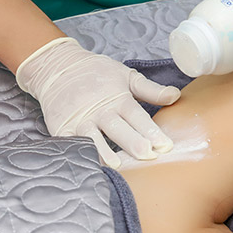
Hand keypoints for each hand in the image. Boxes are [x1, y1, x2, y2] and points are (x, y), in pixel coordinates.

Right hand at [16, 37, 180, 167]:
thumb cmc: (96, 73)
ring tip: (117, 164)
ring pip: (94, 138)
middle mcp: (99, 111)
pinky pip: (71, 143)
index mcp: (118, 98)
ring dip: (104, 151)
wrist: (57, 67)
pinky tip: (88, 165)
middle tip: (147, 155)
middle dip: (133, 142)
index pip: (137, 116)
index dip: (151, 131)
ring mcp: (80, 121)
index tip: (165, 145)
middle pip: (118, 128)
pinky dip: (78, 153)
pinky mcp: (62, 128)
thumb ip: (151, 90)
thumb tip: (175, 96)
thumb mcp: (126, 76)